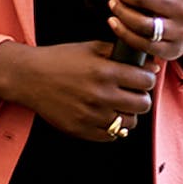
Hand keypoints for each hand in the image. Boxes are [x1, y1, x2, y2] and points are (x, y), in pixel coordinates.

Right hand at [0, 39, 157, 141]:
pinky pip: (112, 135)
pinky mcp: (82, 130)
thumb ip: (121, 53)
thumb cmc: (61, 59)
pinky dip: (112, 126)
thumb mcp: (90, 48)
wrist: (30, 77)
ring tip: (117, 103)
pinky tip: (104, 113)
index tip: (141, 77)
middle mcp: (100, 95)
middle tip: (132, 91)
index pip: (145, 81)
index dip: (147, 78)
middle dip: (141, 96)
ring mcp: (92, 116)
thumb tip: (152, 65)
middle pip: (143, 104)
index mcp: (104, 71)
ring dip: (128, 113)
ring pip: (130, 122)